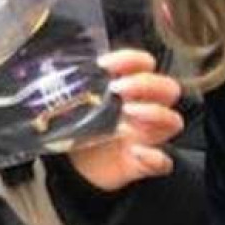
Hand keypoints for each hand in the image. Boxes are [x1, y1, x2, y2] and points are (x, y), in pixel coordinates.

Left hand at [68, 48, 182, 192]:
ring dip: (154, 113)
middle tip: (118, 88)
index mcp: (128, 89)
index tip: (105, 63)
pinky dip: (155, 157)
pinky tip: (137, 151)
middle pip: (168, 88)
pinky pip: (163, 162)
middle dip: (146, 83)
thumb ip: (73, 83)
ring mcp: (147, 136)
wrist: (78, 166)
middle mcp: (144, 109)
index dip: (132, 59)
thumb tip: (52, 63)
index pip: (145, 64)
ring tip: (128, 112)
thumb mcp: (77, 101)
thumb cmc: (81, 125)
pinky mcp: (144, 163)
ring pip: (172, 120)